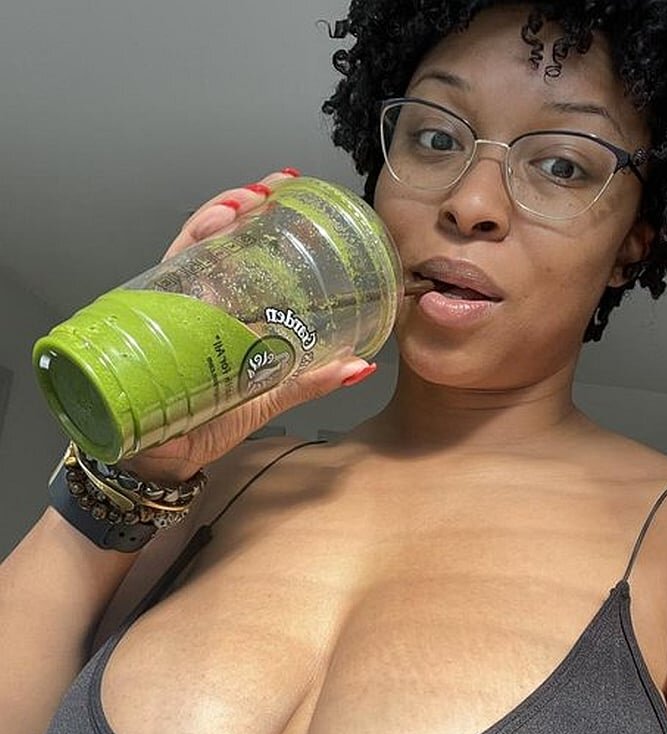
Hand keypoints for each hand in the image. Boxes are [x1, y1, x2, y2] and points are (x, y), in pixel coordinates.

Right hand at [120, 169, 376, 483]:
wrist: (159, 461)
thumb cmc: (205, 425)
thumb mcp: (267, 398)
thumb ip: (309, 381)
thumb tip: (362, 366)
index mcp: (227, 315)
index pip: (243, 255)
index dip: (264, 218)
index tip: (292, 191)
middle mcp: (198, 303)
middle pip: (216, 238)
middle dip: (243, 202)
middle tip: (275, 187)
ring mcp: (173, 306)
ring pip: (192, 245)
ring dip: (220, 214)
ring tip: (249, 201)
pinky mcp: (151, 316)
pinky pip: (166, 269)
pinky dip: (191, 243)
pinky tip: (216, 227)